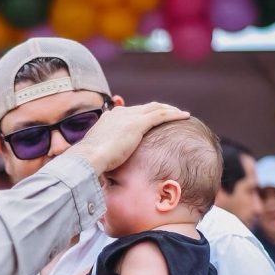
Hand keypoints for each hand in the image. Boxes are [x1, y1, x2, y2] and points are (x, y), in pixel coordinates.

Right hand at [67, 102, 189, 173]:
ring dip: (170, 110)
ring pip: (156, 108)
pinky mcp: (138, 124)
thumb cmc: (90, 163)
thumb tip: (106, 166)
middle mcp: (119, 114)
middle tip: (172, 114)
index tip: (152, 120)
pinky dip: (174, 114)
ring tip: (182, 113)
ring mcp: (129, 117)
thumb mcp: (97, 155)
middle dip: (159, 109)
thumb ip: (105, 154)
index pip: (130, 113)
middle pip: (145, 107)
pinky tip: (186, 116)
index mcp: (109, 119)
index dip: (143, 114)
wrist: (88, 159)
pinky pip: (161, 115)